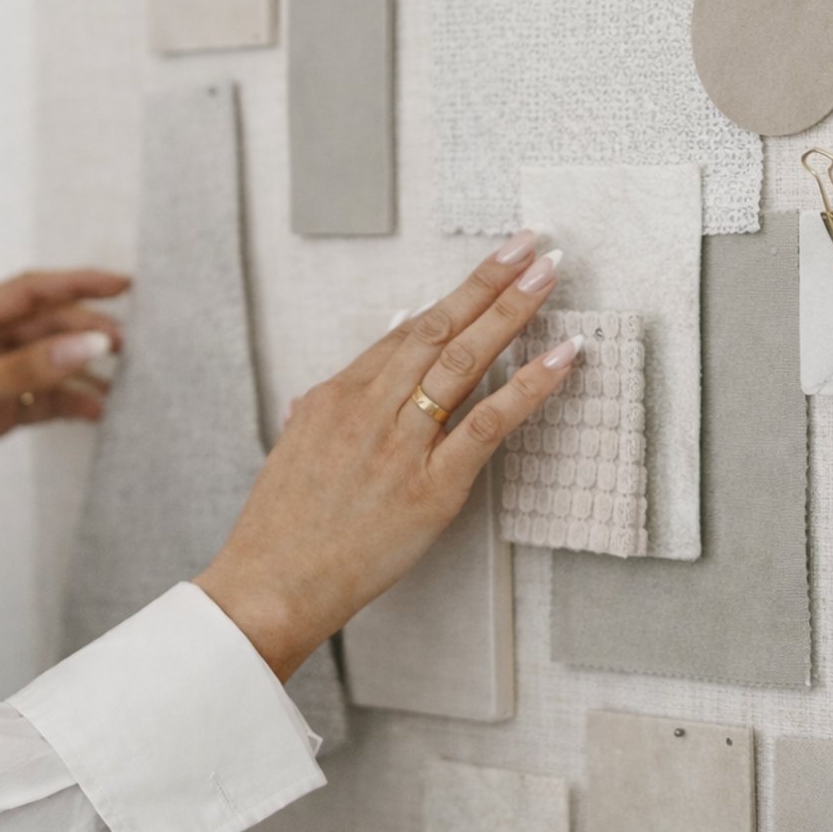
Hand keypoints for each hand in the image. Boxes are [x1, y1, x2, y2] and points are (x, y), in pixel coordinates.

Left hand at [0, 269, 129, 584]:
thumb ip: (26, 368)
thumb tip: (89, 343)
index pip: (27, 293)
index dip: (76, 284)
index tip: (122, 286)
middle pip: (41, 328)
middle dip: (84, 331)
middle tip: (128, 345)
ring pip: (42, 366)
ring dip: (78, 371)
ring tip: (121, 382)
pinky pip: (35, 401)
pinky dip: (64, 404)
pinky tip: (93, 412)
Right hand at [195, 232, 579, 680]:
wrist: (272, 584)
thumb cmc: (283, 528)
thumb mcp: (293, 449)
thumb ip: (322, 407)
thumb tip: (341, 376)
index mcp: (337, 396)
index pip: (407, 330)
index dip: (455, 294)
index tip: (491, 265)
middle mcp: (370, 409)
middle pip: (439, 328)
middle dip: (489, 282)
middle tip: (530, 246)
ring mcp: (402, 446)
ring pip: (464, 361)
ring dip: (512, 312)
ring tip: (547, 277)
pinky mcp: (432, 487)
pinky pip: (488, 425)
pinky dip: (528, 386)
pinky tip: (561, 358)